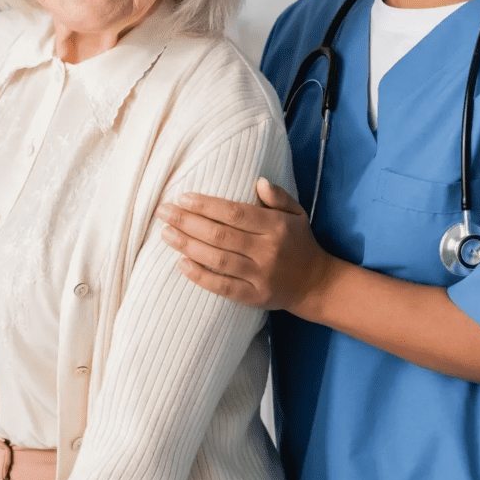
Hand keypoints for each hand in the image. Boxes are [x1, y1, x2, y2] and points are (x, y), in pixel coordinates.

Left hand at [157, 178, 330, 311]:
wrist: (316, 283)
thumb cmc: (299, 242)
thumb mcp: (296, 213)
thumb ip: (278, 196)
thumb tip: (259, 181)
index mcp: (276, 226)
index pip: (235, 213)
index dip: (206, 205)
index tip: (183, 197)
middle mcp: (267, 251)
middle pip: (220, 235)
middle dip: (188, 222)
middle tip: (164, 212)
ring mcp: (260, 276)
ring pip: (218, 260)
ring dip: (188, 246)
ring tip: (166, 234)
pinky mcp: (254, 297)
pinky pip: (223, 287)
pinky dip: (200, 277)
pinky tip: (181, 264)